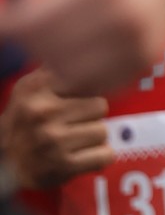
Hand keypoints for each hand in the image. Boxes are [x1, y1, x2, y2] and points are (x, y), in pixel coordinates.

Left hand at [0, 0, 164, 95]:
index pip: (26, 23)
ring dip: (51, 57)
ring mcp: (137, 40)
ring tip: (55, 32)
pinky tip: (77, 48)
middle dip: (28, 37)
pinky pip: (95, 84)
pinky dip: (78, 73)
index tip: (4, 16)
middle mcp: (121, 13)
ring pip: (67, 73)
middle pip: (44, 50)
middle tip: (31, 20)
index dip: (5, 23)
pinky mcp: (147, 58)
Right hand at [0, 67, 111, 189]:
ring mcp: (52, 141)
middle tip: (74, 124)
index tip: (86, 96)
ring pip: (103, 131)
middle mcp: (43, 113)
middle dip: (91, 116)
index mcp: (37, 89)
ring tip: (75, 140)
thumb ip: (56, 68)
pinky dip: (98, 157)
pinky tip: (81, 156)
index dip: (90, 89)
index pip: (86, 78)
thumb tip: (86, 48)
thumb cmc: (26, 120)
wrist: (5, 162)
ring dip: (94, 138)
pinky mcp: (62, 165)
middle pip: (100, 106)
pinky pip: (104, 155)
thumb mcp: (30, 88)